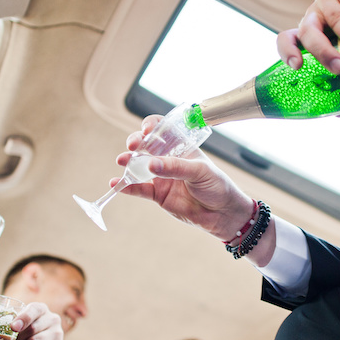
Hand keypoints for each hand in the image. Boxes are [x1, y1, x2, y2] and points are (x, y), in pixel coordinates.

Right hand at [116, 115, 256, 241]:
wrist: (222, 213)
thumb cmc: (217, 185)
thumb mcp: (200, 171)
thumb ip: (176, 167)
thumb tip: (151, 164)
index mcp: (181, 146)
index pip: (162, 129)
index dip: (151, 126)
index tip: (146, 130)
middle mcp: (168, 158)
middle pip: (145, 145)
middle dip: (136, 142)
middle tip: (132, 147)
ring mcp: (161, 176)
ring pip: (138, 166)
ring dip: (128, 162)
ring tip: (122, 162)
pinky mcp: (158, 194)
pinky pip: (139, 188)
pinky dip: (127, 186)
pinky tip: (117, 184)